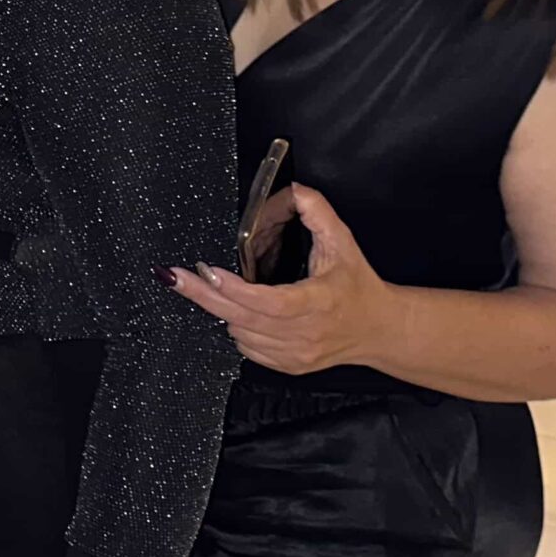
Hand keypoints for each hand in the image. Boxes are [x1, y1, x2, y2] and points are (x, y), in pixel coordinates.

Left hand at [168, 184, 391, 373]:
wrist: (380, 330)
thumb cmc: (360, 288)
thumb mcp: (343, 243)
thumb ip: (317, 212)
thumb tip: (295, 190)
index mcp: (318, 303)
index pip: (267, 301)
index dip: (232, 288)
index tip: (206, 271)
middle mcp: (304, 333)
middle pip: (240, 318)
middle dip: (202, 295)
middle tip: (175, 276)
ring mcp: (294, 353)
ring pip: (239, 332)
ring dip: (224, 309)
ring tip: (222, 288)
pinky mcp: (287, 366)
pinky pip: (246, 348)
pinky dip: (238, 328)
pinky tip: (244, 312)